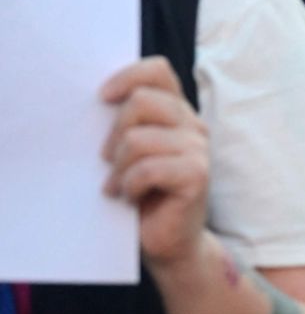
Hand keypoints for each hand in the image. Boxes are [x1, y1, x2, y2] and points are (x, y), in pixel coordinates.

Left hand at [100, 57, 210, 269]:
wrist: (167, 242)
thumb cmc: (143, 194)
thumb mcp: (130, 150)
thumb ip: (126, 122)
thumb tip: (98, 100)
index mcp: (176, 113)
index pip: (157, 71)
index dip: (126, 77)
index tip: (101, 99)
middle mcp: (193, 126)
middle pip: (141, 101)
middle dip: (113, 133)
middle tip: (108, 161)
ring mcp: (199, 150)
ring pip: (138, 138)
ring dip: (119, 167)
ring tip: (118, 186)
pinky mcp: (198, 176)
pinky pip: (148, 168)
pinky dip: (130, 184)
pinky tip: (130, 196)